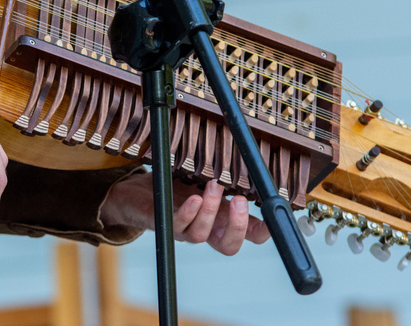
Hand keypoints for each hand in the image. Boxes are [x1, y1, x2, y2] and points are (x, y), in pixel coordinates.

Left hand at [100, 173, 269, 255]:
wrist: (138, 194)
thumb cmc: (174, 187)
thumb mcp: (204, 180)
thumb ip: (225, 180)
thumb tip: (249, 165)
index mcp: (221, 221)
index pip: (249, 235)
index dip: (263, 231)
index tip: (272, 215)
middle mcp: (206, 230)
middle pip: (229, 246)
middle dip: (239, 227)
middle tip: (241, 202)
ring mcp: (185, 230)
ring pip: (202, 235)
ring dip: (210, 210)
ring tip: (213, 186)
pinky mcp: (165, 224)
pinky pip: (179, 225)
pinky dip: (188, 213)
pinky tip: (193, 198)